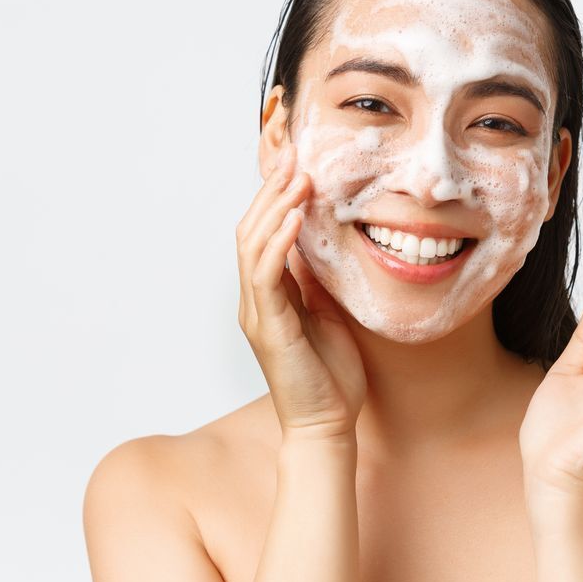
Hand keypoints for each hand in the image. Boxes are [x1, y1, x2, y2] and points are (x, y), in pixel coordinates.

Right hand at [236, 142, 365, 440]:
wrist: (328, 426)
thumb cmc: (332, 375)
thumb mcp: (329, 313)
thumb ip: (319, 280)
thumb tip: (324, 243)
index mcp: (270, 296)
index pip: (263, 234)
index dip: (276, 197)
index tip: (299, 163)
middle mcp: (255, 300)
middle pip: (251, 231)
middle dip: (271, 190)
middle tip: (294, 155)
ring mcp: (257, 313)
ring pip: (252, 245)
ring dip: (274, 207)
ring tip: (296, 176)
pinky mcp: (268, 327)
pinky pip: (266, 274)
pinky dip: (278, 242)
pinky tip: (294, 218)